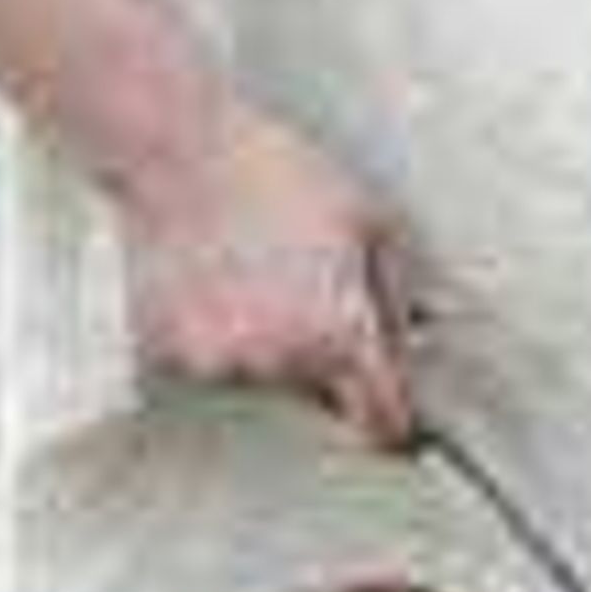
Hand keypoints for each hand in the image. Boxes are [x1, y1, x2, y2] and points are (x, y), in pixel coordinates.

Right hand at [109, 94, 415, 447]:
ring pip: (267, 378)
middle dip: (331, 364)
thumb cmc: (280, 175)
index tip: (406, 435)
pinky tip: (221, 282)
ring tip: (260, 274)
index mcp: (337, 332)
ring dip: (274, 346)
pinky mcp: (170, 357)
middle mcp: (278, 361)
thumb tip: (420, 337)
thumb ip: (400, 293)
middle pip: (321, 396)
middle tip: (311, 294)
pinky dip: (225, 337)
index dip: (398, 428)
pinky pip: (216, 363)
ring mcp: (218, 364)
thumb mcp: (371, 220)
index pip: (379, 417)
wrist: (182, 156)